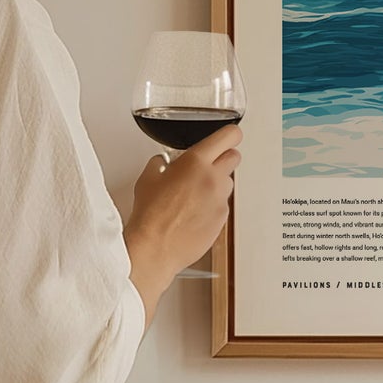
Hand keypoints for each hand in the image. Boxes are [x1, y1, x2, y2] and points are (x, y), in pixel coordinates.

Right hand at [124, 122, 240, 322]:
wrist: (155, 247)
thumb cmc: (150, 215)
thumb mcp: (148, 179)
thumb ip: (160, 163)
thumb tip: (164, 162)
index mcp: (196, 162)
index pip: (229, 136)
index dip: (230, 134)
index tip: (229, 136)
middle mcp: (213, 178)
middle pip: (234, 157)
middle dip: (223, 157)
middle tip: (208, 164)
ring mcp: (220, 200)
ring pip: (228, 182)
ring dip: (217, 183)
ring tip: (195, 193)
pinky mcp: (222, 218)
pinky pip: (223, 204)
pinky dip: (213, 205)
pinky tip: (194, 212)